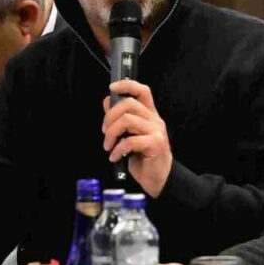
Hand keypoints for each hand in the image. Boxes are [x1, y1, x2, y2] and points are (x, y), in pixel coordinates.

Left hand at [102, 79, 172, 196]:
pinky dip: (117, 149)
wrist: (158, 179)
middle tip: (105, 132)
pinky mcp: (156, 144)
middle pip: (129, 104)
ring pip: (127, 120)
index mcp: (149, 115)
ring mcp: (156, 131)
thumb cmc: (143, 157)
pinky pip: (130, 140)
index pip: (142, 91)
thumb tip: (107, 102)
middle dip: (110, 116)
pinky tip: (115, 156)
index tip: (112, 88)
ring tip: (109, 146)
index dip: (127, 85)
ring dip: (111, 134)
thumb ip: (120, 118)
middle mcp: (155, 120)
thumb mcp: (129, 135)